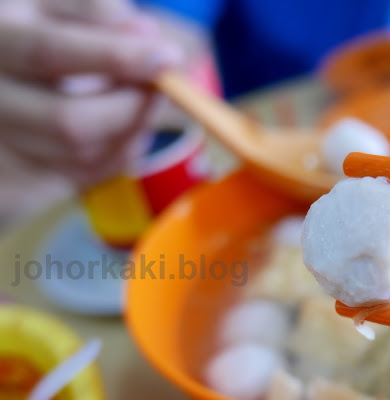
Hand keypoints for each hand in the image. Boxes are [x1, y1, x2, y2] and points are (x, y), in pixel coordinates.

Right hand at [0, 0, 180, 187]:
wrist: (5, 87)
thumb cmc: (34, 40)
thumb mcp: (54, 11)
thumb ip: (94, 15)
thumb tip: (146, 36)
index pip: (49, 51)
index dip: (115, 56)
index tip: (166, 57)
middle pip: (70, 120)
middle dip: (132, 108)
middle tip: (162, 88)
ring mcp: (4, 145)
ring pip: (84, 154)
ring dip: (132, 131)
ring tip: (142, 102)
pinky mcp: (19, 184)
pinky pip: (88, 175)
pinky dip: (120, 151)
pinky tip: (123, 126)